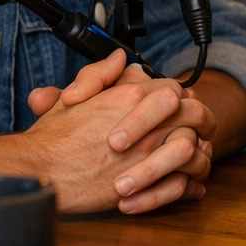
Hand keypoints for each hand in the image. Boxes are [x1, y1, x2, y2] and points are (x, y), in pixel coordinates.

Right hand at [21, 51, 216, 214]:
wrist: (40, 171)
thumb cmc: (53, 137)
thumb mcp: (75, 95)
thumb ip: (101, 74)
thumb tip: (120, 58)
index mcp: (130, 96)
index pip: (173, 91)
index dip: (182, 100)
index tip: (183, 109)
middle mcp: (145, 122)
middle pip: (194, 113)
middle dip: (204, 122)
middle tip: (204, 131)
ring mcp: (148, 152)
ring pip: (195, 148)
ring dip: (201, 155)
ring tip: (199, 161)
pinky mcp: (146, 183)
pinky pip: (184, 182)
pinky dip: (192, 186)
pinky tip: (191, 187)